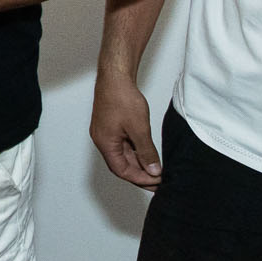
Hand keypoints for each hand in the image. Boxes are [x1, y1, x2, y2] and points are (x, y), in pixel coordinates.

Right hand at [89, 74, 161, 188]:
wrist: (115, 77)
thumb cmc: (122, 98)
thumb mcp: (139, 129)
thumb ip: (146, 152)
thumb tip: (153, 170)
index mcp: (105, 143)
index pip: (122, 170)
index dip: (140, 179)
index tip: (157, 183)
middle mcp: (102, 141)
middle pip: (121, 165)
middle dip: (140, 174)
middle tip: (158, 182)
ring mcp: (106, 133)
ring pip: (123, 155)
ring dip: (138, 164)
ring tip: (156, 170)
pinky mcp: (111, 127)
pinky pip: (123, 146)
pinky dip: (135, 153)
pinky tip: (147, 154)